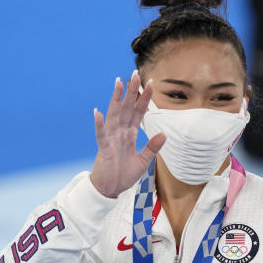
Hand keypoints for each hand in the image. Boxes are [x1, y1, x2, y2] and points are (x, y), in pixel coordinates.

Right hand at [90, 71, 164, 197]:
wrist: (111, 189)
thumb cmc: (124, 174)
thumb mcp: (143, 161)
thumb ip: (152, 147)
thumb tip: (164, 134)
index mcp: (130, 134)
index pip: (139, 112)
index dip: (145, 99)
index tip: (152, 84)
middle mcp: (120, 132)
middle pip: (127, 108)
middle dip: (131, 91)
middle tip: (135, 74)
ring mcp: (111, 138)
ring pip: (114, 115)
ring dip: (116, 99)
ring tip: (118, 83)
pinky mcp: (103, 148)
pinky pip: (101, 135)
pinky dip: (99, 124)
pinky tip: (98, 112)